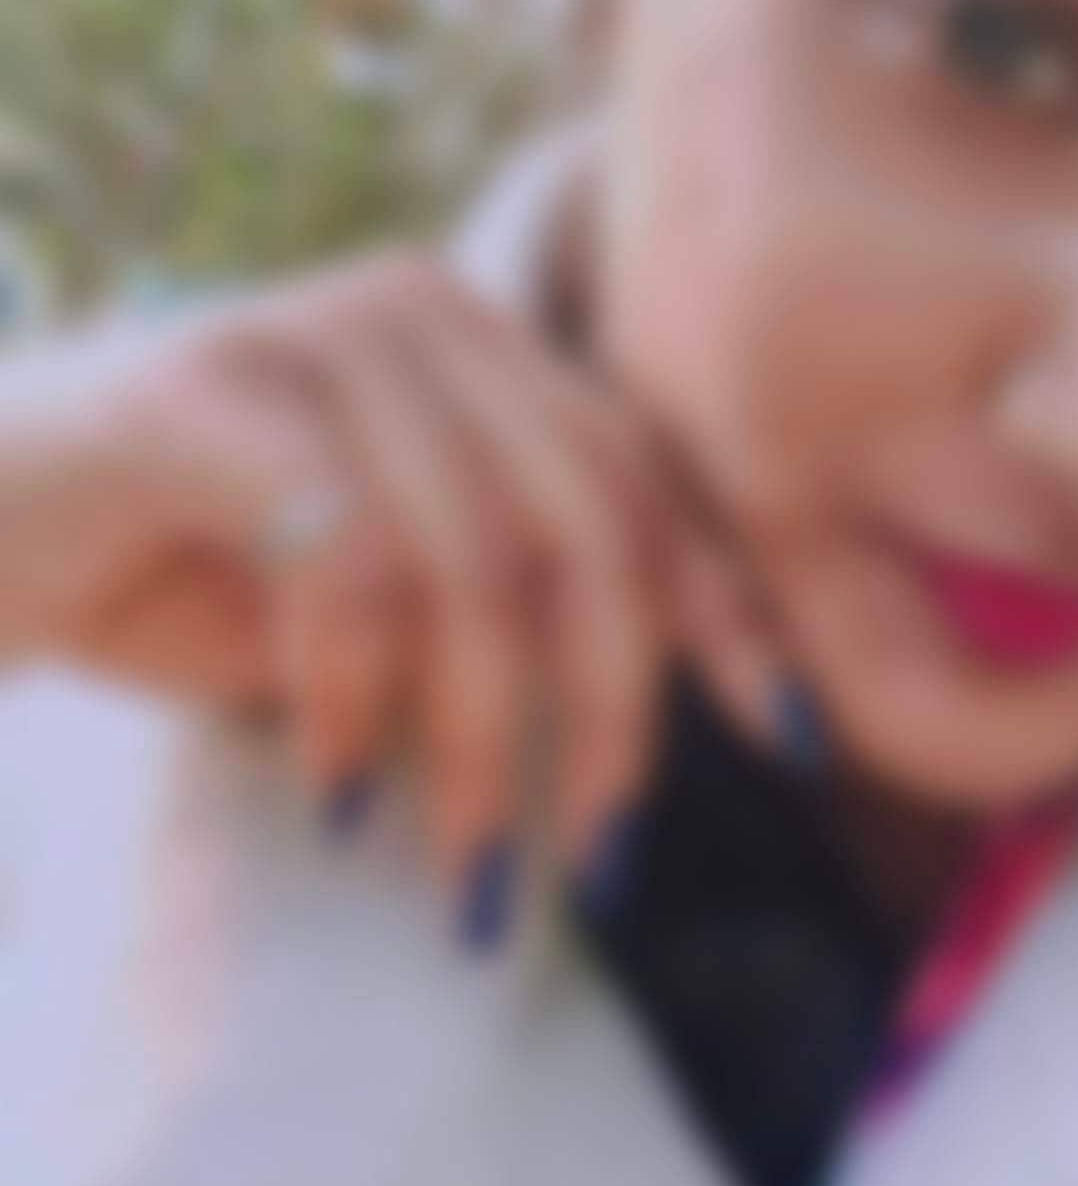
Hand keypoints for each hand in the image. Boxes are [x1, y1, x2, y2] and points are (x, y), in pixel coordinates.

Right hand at [0, 250, 808, 929]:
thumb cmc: (178, 578)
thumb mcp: (381, 611)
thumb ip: (501, 620)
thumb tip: (635, 726)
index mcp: (480, 348)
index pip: (645, 480)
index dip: (729, 611)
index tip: (790, 738)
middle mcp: (419, 312)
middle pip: (595, 520)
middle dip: (615, 713)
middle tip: (591, 863)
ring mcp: (316, 334)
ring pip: (483, 559)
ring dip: (480, 743)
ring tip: (456, 873)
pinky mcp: (214, 393)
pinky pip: (352, 562)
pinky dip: (360, 698)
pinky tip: (339, 788)